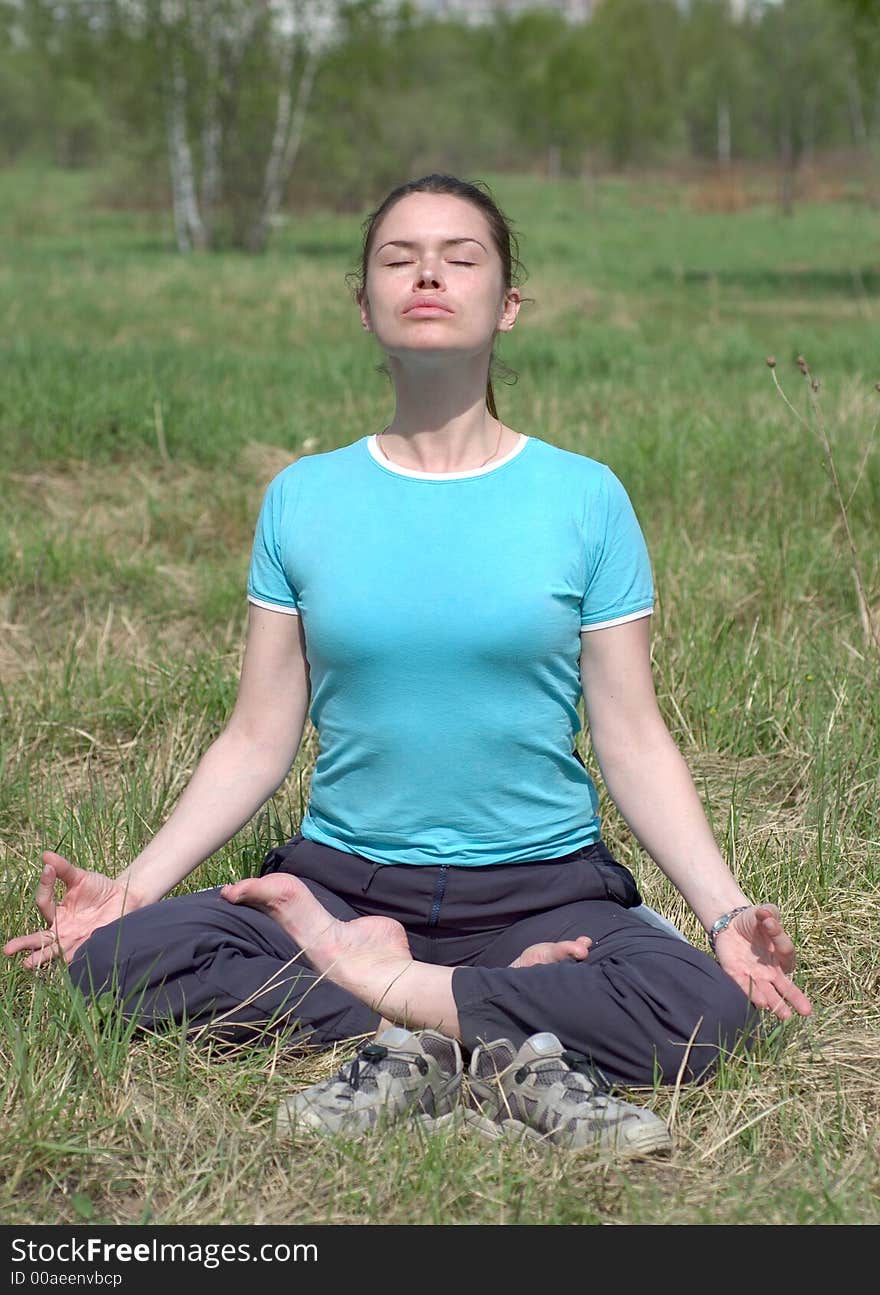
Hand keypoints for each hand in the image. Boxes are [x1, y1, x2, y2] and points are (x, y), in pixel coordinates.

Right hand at [3, 851, 145, 968]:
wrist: (125, 897)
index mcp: (58, 912)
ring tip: (28, 963)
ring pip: (55, 950)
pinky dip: (72, 957)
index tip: (48, 869)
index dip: (45, 885)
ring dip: (42, 957)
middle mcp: (63, 929)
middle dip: (24, 943)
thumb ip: (63, 869)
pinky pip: (80, 953)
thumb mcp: (80, 877)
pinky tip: (64, 960)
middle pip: (40, 938)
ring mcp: (76, 939)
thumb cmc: (99, 888)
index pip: (44, 902)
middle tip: (7, 949)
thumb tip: (45, 855)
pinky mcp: (91, 945)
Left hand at [713, 904, 811, 1019]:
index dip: (778, 936)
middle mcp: (771, 970)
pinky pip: (744, 985)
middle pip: (786, 987)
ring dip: (775, 1002)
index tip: (769, 922)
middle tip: (806, 1012)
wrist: (729, 923)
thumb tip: (765, 913)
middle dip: (795, 998)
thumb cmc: (753, 920)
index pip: (786, 951)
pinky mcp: (736, 974)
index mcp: (781, 954)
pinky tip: (760, 1003)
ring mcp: (755, 975)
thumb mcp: (763, 913)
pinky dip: (751, 993)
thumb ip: (769, 912)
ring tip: (784, 1015)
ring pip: (767, 992)